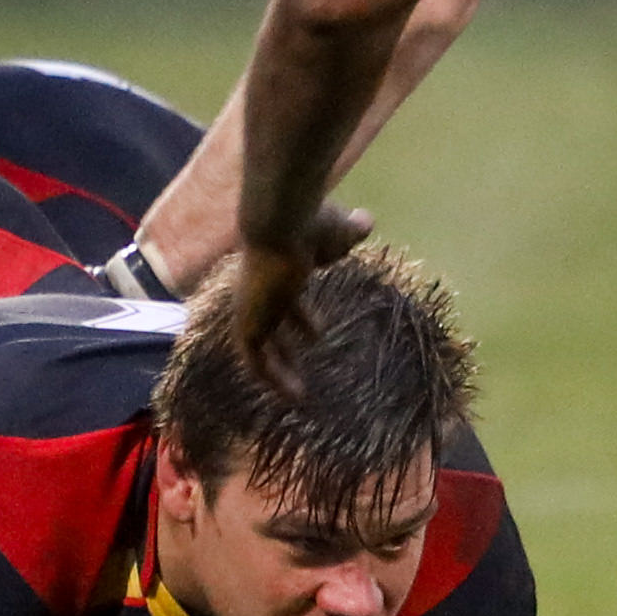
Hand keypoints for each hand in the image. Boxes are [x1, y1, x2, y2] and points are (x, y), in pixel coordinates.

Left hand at [229, 204, 371, 390]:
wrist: (285, 224)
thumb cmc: (313, 224)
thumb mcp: (338, 232)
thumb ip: (349, 231)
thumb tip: (366, 220)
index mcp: (276, 269)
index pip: (287, 299)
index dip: (302, 319)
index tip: (318, 335)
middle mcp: (259, 290)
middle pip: (270, 325)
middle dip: (285, 347)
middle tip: (300, 369)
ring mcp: (251, 308)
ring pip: (259, 347)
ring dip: (278, 371)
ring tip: (300, 395)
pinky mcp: (250, 325)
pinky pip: (257, 362)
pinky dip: (272, 380)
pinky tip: (294, 395)